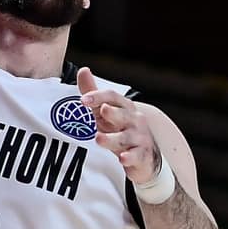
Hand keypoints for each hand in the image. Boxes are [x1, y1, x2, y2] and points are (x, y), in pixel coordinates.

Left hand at [77, 68, 158, 184]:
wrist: (144, 156)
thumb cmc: (121, 129)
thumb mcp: (105, 112)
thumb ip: (93, 93)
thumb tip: (83, 70)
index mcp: (124, 107)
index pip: (112, 97)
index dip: (99, 96)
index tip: (83, 100)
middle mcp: (134, 120)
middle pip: (123, 114)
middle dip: (113, 112)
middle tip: (102, 110)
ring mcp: (139, 137)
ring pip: (126, 137)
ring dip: (112, 138)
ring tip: (98, 139)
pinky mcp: (142, 155)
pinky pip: (136, 155)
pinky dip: (130, 157)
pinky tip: (122, 158)